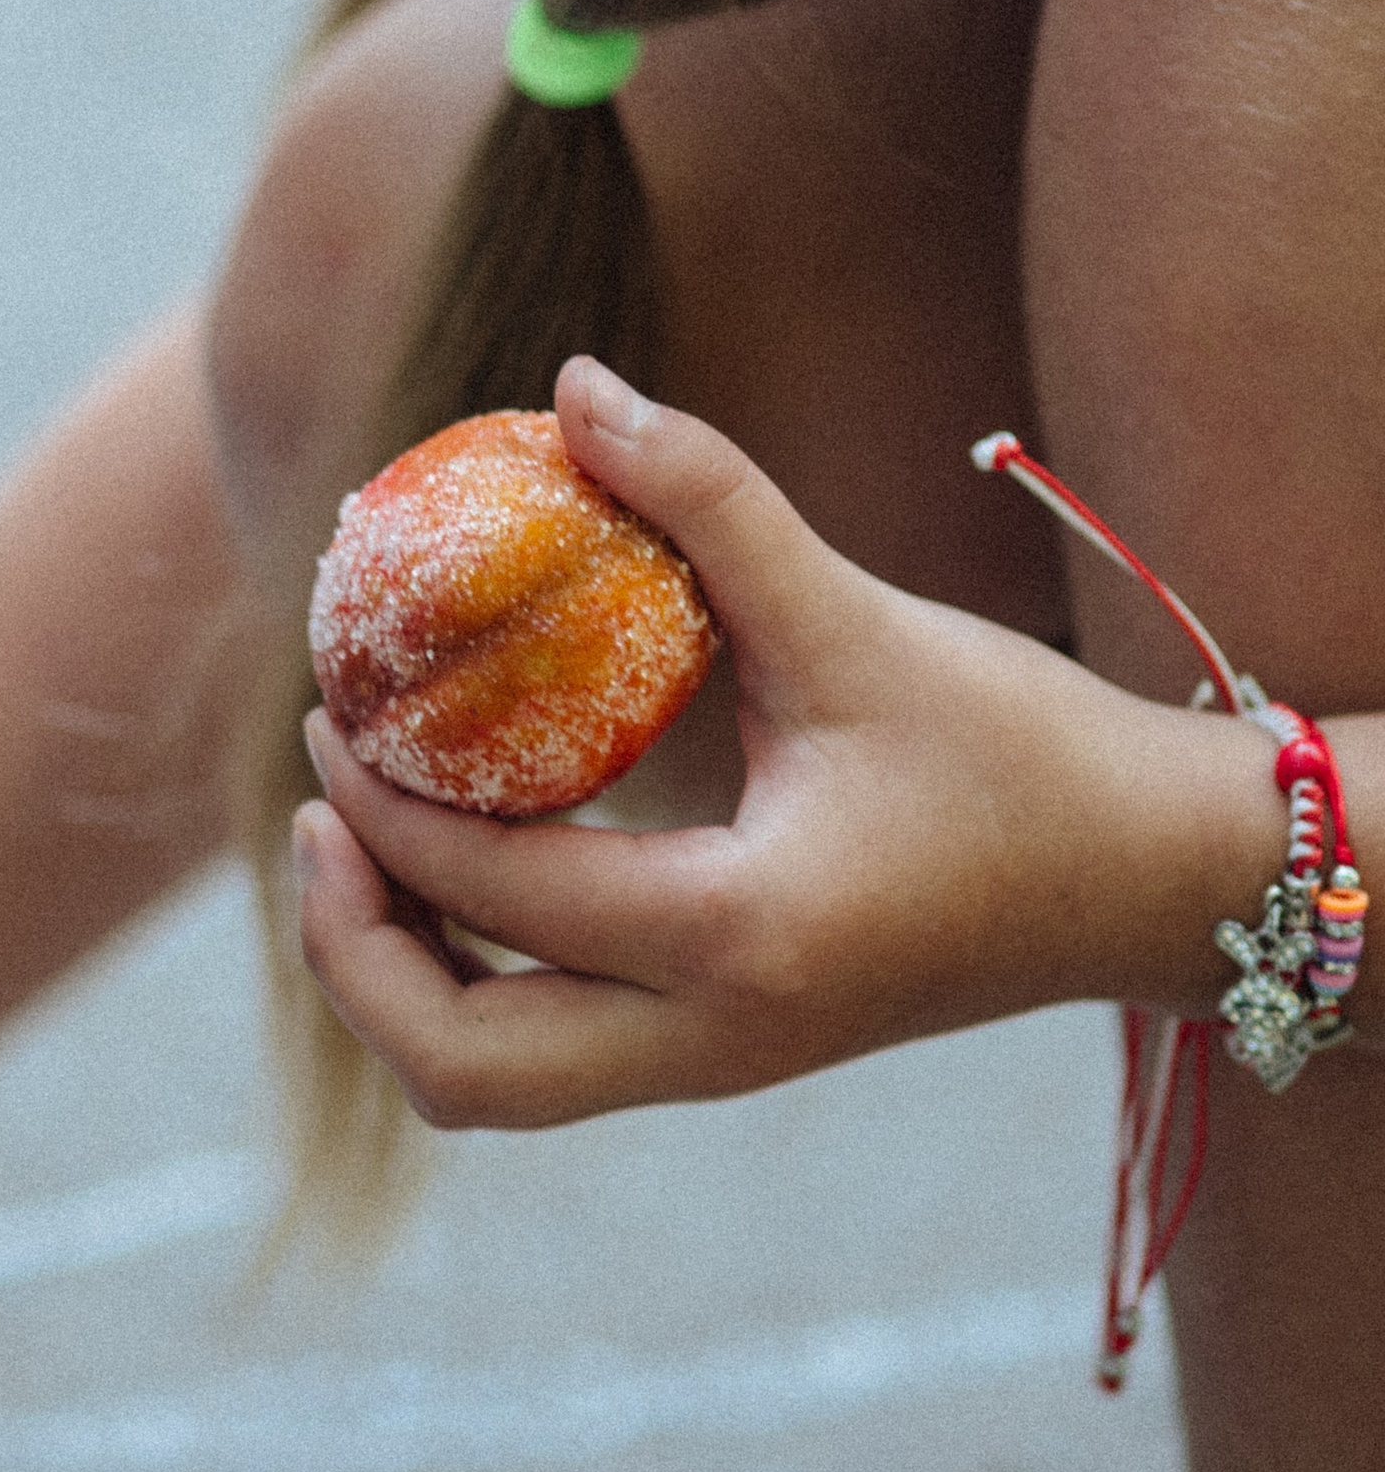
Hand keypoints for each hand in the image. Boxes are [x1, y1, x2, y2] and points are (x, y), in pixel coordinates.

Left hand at [293, 357, 1270, 1131]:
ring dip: (401, 983)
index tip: (329, 704)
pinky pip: (550, 1058)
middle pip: (460, 1070)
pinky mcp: (730, 1053)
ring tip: (363, 842)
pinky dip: (472, 982)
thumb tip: (574, 383)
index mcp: (740, 934)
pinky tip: (463, 860)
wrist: (1152, 879)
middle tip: (319, 810)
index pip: (497, 889)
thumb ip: (713, 498)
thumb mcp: (860, 616)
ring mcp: (721, 1064)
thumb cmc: (1023, 748)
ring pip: (495, 1088)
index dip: (380, 805)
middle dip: (353, 952)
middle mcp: (717, 1037)